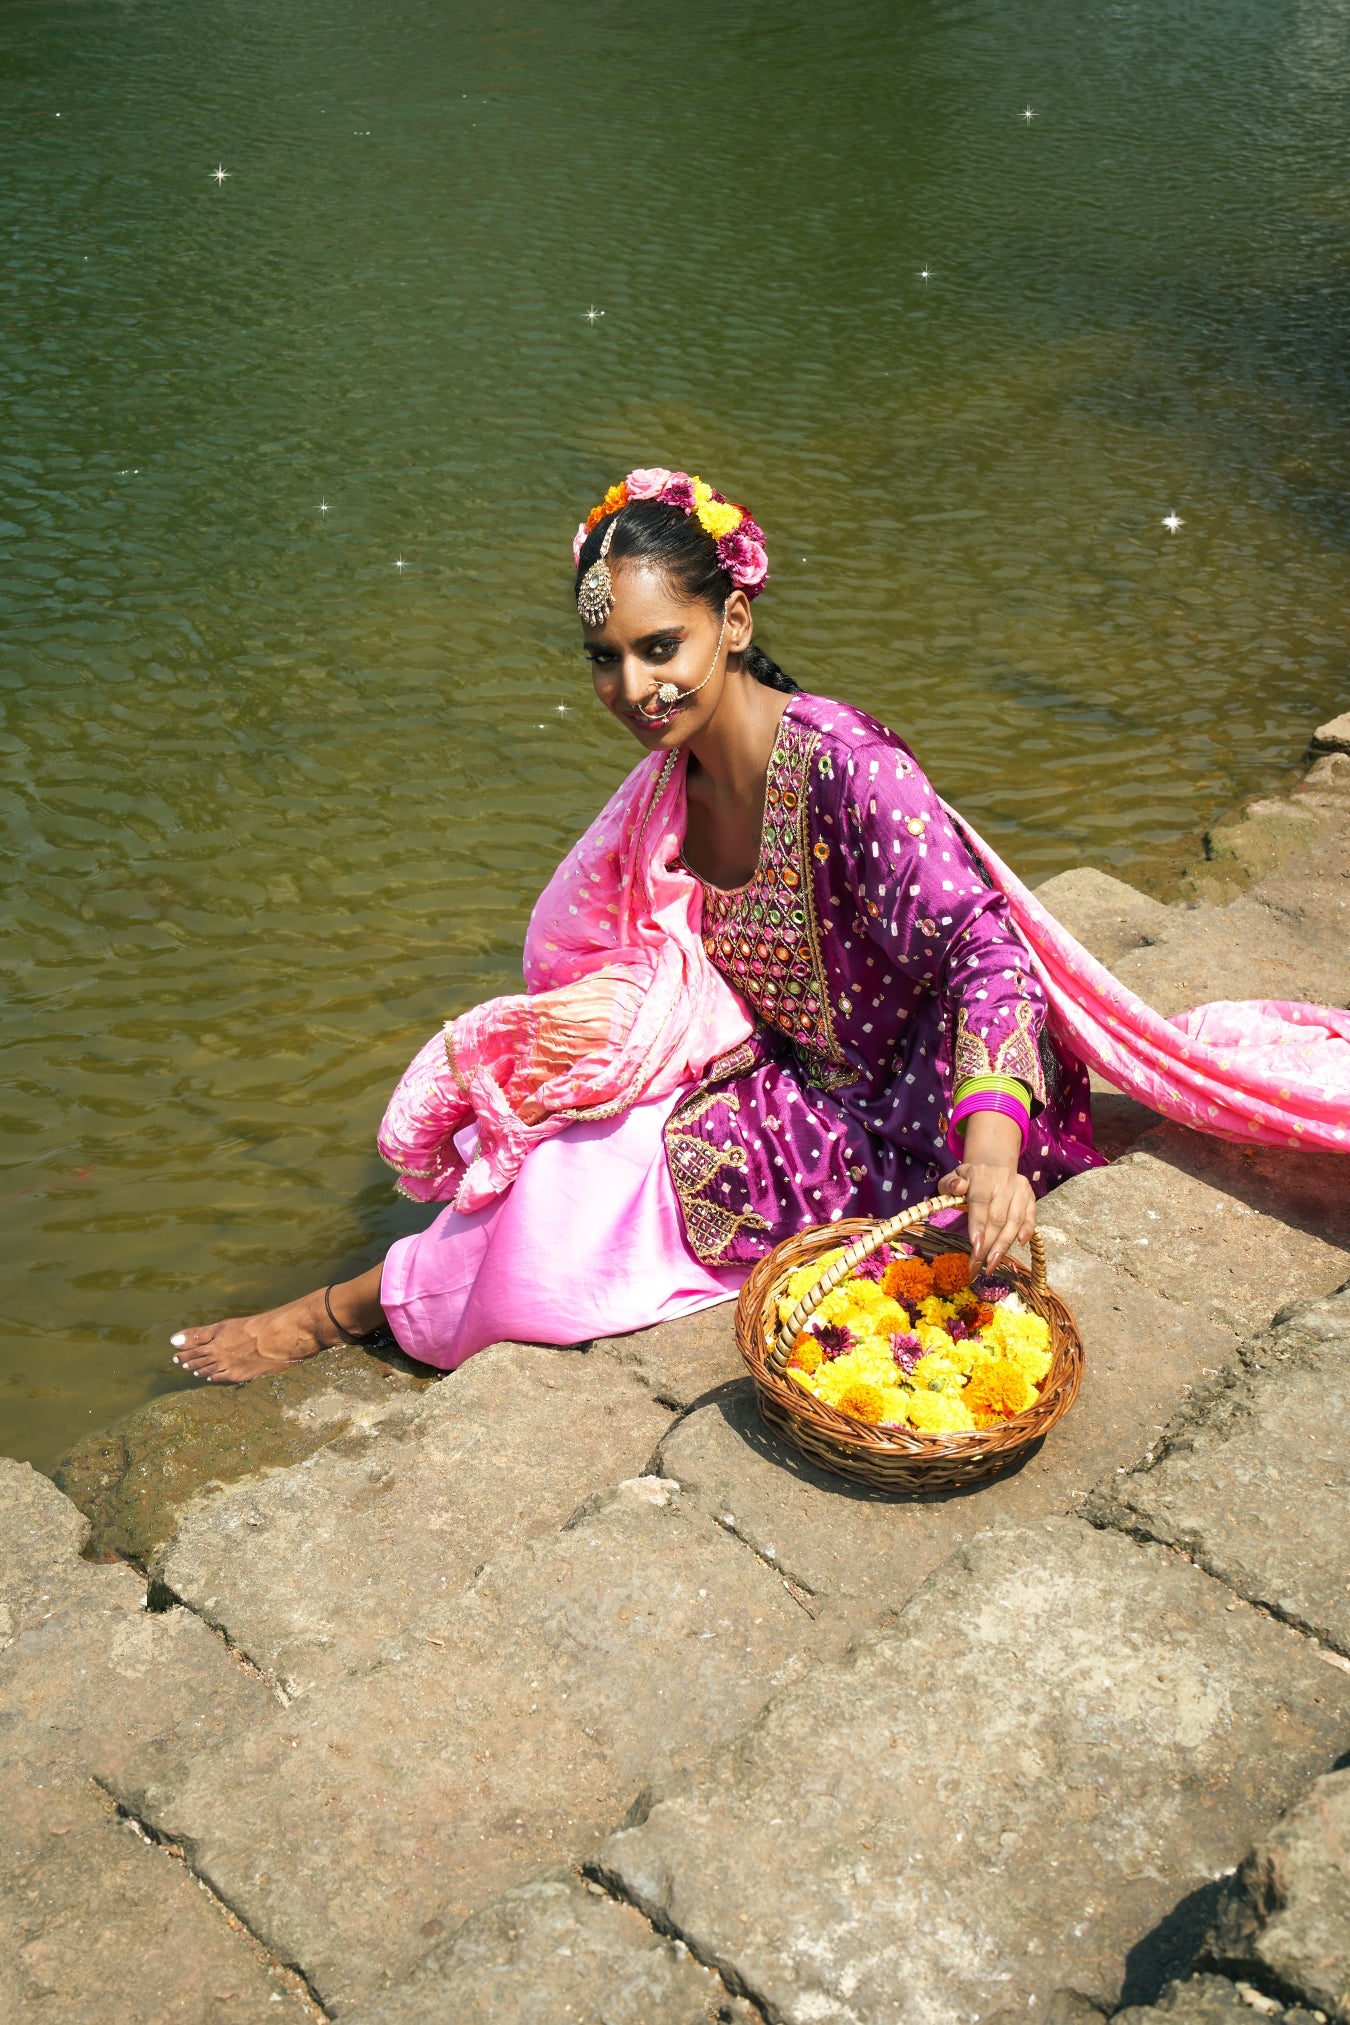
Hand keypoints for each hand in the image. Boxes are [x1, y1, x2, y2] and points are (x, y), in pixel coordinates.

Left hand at [938, 1108, 1035, 1269]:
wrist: (993, 1167)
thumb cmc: (969, 1179)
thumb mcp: (954, 1177)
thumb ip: (950, 1184)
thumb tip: (957, 1187)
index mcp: (982, 1176)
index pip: (980, 1203)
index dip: (978, 1226)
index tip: (975, 1249)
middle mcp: (1004, 1181)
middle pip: (998, 1217)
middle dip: (988, 1245)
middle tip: (977, 1266)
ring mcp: (1020, 1189)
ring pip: (1014, 1221)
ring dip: (1003, 1246)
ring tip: (991, 1265)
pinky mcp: (1030, 1196)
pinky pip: (1031, 1217)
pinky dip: (1027, 1231)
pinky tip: (1019, 1245)